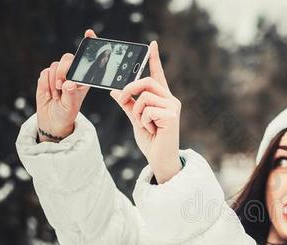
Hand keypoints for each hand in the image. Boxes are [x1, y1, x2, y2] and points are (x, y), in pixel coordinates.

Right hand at [36, 29, 96, 139]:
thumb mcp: (72, 106)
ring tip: (57, 95)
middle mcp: (72, 73)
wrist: (53, 119)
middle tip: (61, 86)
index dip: (89, 44)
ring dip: (54, 82)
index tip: (90, 33)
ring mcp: (59, 74)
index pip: (88, 59)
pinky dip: (45, 84)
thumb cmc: (67, 113)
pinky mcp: (46, 76)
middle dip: (63, 71)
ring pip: (55, 66)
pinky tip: (50, 94)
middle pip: (67, 59)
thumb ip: (70, 94)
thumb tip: (68, 83)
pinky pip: (44, 73)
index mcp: (84, 78)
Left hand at [110, 41, 181, 183]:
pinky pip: (146, 110)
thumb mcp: (136, 119)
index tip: (152, 44)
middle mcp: (170, 100)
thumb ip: (127, 104)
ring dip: (136, 112)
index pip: (158, 75)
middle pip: (147, 82)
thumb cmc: (152, 141)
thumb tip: (114, 91)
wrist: (160, 159)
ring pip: (144, 97)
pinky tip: (152, 131)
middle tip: (121, 98)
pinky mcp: (171, 116)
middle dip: (130, 88)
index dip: (155, 59)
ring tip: (144, 125)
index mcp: (163, 99)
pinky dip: (143, 121)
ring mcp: (172, 107)